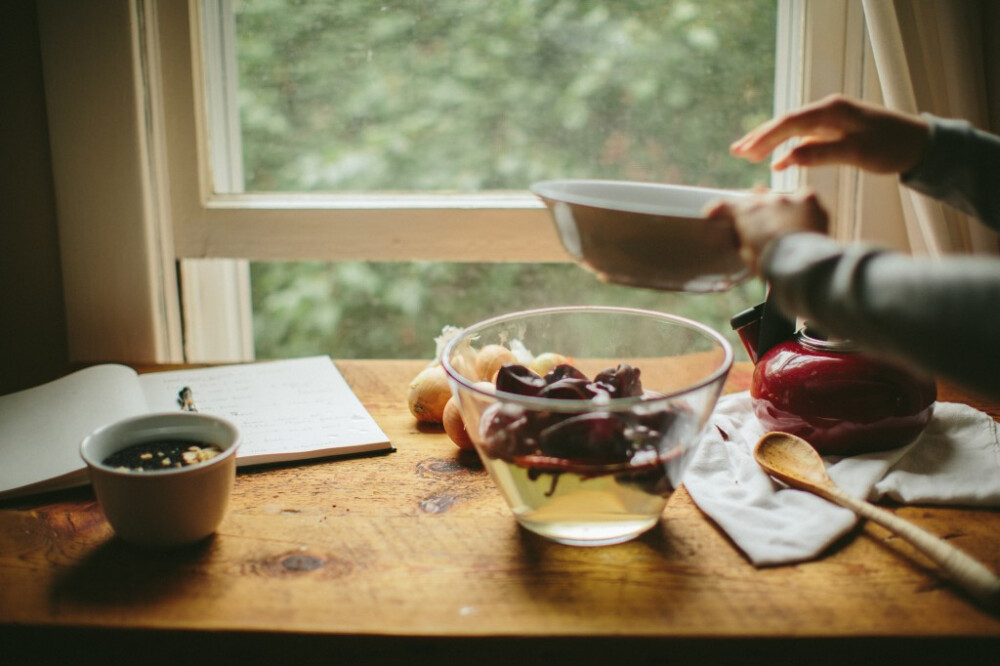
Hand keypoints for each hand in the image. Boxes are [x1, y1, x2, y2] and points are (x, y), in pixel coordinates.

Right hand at [706, 190, 828, 273]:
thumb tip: (742, 238)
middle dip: (755, 212)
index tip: (712, 213)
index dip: (718, 210)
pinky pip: (803, 198)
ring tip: (786, 228)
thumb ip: (741, 240)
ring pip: (780, 199)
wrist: (802, 264)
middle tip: (760, 226)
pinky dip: (802, 208)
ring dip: (779, 211)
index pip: (725, 206)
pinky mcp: (808, 199)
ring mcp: (787, 197)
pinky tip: (804, 221)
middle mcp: (764, 200)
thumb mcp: (747, 255)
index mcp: (745, 213)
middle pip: (755, 200)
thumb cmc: (771, 264)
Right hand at [730, 94, 929, 173]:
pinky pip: (804, 139)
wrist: (919, 145)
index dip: (765, 137)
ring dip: (770, 142)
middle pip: (786, 123)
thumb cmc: (892, 147)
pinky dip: (788, 150)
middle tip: (736, 152)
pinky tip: (776, 163)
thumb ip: (821, 154)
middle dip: (760, 137)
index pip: (789, 122)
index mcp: (832, 111)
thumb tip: (787, 158)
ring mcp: (831, 121)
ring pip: (792, 130)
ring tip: (746, 154)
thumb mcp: (857, 152)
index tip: (745, 153)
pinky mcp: (835, 132)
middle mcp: (828, 111)